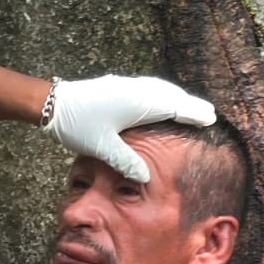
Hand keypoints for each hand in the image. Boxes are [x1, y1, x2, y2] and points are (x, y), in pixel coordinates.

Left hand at [44, 76, 215, 181]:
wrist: (52, 104)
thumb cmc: (78, 125)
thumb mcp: (103, 149)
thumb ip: (126, 163)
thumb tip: (146, 178)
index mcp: (139, 103)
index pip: (175, 107)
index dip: (194, 113)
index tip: (210, 118)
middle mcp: (136, 91)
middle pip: (171, 95)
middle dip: (189, 104)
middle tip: (207, 113)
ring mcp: (125, 86)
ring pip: (158, 90)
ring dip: (174, 98)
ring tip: (186, 107)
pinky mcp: (115, 87)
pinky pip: (147, 89)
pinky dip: (159, 95)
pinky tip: (156, 102)